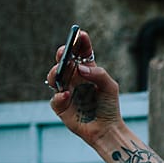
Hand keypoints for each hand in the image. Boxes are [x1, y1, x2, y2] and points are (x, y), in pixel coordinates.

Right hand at [46, 30, 123, 146]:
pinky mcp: (60, 106)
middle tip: (64, 50)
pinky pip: (55, 98)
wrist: (106, 129)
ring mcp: (65, 91)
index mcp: (87, 71)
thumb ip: (99, 74)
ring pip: (54, 77)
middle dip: (62, 53)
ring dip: (56, 72)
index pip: (81, 53)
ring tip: (62, 70)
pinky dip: (60, 96)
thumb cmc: (109, 106)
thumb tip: (81, 68)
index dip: (79, 42)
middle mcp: (74, 79)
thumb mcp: (110, 87)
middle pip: (64, 62)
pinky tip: (67, 95)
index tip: (79, 34)